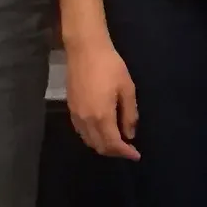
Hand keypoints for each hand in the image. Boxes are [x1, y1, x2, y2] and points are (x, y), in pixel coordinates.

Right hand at [65, 40, 139, 159]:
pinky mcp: (70, 109)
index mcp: (102, 116)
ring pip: (88, 141)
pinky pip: (81, 132)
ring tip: (117, 141)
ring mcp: (76, 116)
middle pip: (99, 146)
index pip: (113, 144)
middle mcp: (86, 121)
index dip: (125, 152)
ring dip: (103, 146)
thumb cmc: (110, 66)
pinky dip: (92, 137)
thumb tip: (130, 134)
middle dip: (114, 151)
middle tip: (128, 149)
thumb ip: (129, 113)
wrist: (85, 50)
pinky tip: (102, 130)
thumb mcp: (127, 87)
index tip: (136, 155)